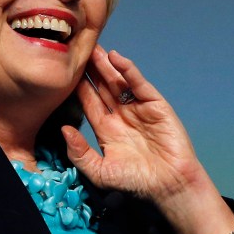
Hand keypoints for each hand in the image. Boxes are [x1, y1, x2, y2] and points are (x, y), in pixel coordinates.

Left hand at [62, 46, 233, 233]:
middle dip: (90, 70)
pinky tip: (116, 58)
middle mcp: (121, 117)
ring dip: (106, 65)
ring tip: (93, 48)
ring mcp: (138, 109)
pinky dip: (128, 70)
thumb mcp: (100, 172)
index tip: (64, 71)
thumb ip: (80, 152)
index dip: (78, 87)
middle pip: (102, 88)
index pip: (89, 103)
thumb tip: (63, 129)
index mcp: (106, 131)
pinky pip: (139, 84)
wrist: (169, 185)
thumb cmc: (136, 183)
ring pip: (118, 82)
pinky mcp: (155, 104)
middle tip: (77, 50)